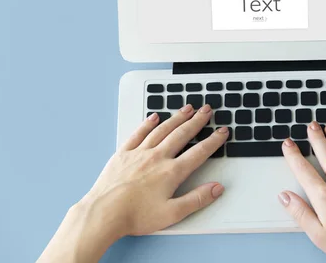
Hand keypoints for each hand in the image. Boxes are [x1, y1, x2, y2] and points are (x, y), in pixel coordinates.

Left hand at [37, 104, 227, 262]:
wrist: (103, 213)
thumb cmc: (135, 216)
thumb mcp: (172, 214)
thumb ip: (196, 199)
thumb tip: (216, 188)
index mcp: (171, 172)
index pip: (198, 152)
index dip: (213, 141)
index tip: (222, 132)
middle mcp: (157, 157)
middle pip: (182, 134)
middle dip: (197, 121)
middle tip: (207, 110)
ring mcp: (139, 153)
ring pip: (162, 130)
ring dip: (177, 117)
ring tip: (187, 108)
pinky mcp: (123, 153)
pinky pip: (138, 133)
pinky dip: (148, 124)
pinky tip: (154, 117)